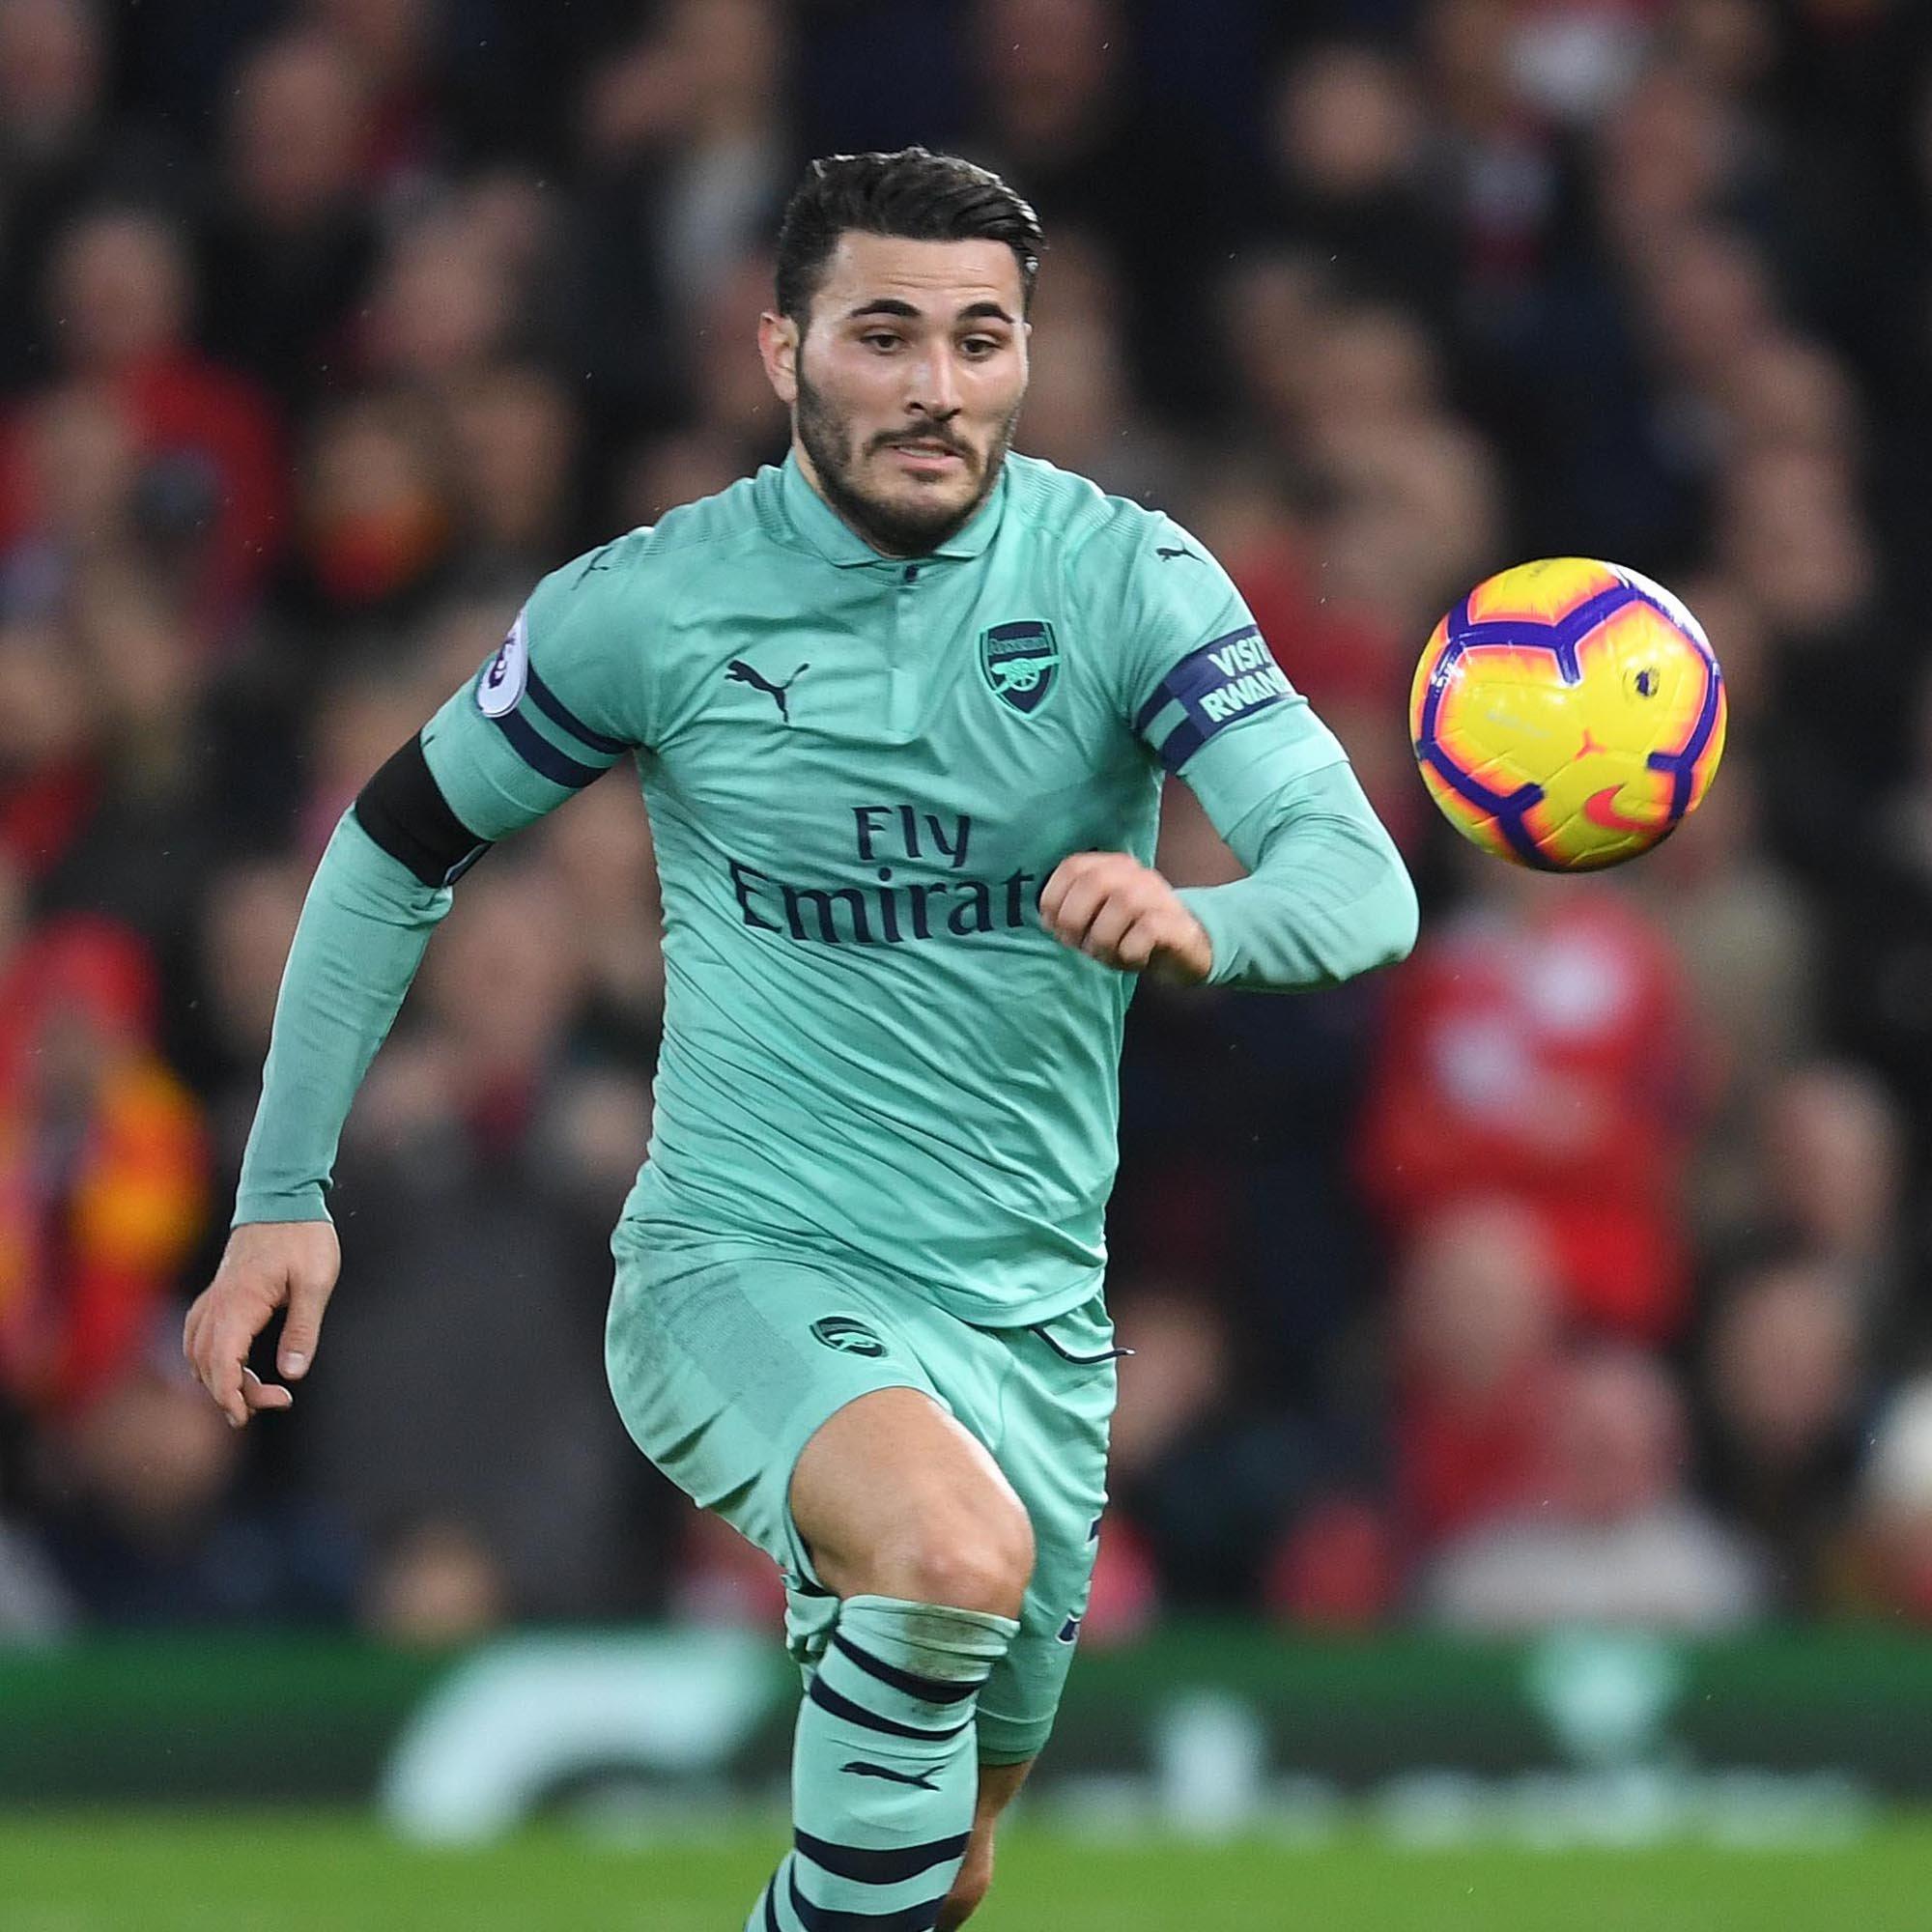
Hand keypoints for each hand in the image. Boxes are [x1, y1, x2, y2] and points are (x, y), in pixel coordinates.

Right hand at [182, 1221, 340, 1427]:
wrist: (284, 1197)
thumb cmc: (304, 1236)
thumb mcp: (315, 1281)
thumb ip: (303, 1329)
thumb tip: (291, 1374)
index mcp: (239, 1303)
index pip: (221, 1362)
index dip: (229, 1395)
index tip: (246, 1416)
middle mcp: (216, 1304)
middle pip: (208, 1364)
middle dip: (233, 1393)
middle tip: (277, 1401)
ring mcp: (212, 1298)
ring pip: (198, 1353)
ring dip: (220, 1379)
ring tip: (256, 1394)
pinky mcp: (217, 1295)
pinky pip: (199, 1337)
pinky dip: (210, 1360)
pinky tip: (232, 1368)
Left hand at [1039, 851, 1211, 983]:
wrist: (1186, 949)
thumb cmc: (1131, 934)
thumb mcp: (1097, 918)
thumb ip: (1073, 911)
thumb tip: (1049, 921)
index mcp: (1110, 867)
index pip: (1072, 867)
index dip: (1053, 899)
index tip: (1054, 928)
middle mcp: (1134, 874)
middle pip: (1093, 882)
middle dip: (1074, 920)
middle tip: (1078, 946)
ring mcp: (1157, 896)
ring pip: (1122, 904)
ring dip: (1103, 940)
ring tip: (1107, 955)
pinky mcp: (1175, 923)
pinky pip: (1146, 931)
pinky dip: (1130, 952)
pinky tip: (1133, 959)